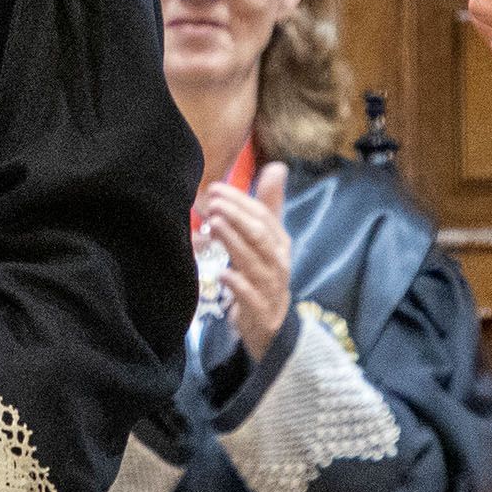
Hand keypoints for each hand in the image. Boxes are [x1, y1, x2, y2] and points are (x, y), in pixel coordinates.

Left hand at [206, 162, 295, 357]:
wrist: (271, 324)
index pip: (262, 216)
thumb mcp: (267, 240)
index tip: (215, 190)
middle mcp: (277, 262)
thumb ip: (268, 205)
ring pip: (253, 262)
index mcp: (278, 242)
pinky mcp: (259, 310)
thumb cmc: (264, 274)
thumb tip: (277, 167)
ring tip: (213, 226)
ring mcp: (270, 286)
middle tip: (213, 203)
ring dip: (234, 243)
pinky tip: (221, 273)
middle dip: (237, 217)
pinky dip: (236, 283)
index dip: (240, 201)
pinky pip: (248, 295)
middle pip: (259, 236)